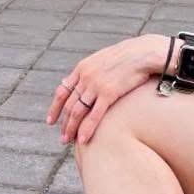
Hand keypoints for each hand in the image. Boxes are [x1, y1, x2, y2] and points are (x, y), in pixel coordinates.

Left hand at [48, 34, 169, 145]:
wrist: (143, 53)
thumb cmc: (128, 57)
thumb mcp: (104, 60)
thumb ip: (93, 72)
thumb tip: (89, 83)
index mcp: (82, 68)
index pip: (62, 91)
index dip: (54, 108)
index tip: (50, 121)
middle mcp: (85, 77)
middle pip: (68, 104)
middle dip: (64, 123)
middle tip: (62, 138)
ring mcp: (95, 85)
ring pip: (77, 111)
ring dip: (71, 128)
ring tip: (68, 141)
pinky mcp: (109, 93)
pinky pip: (94, 115)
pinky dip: (87, 128)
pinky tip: (82, 140)